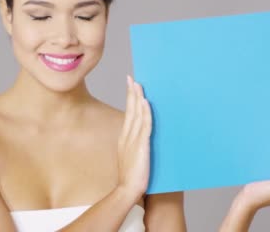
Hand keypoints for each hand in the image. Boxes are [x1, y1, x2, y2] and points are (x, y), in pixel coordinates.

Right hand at [116, 75, 152, 199]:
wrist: (127, 190)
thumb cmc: (131, 176)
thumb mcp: (131, 156)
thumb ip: (135, 145)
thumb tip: (142, 137)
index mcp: (124, 138)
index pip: (128, 113)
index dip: (129, 98)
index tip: (131, 85)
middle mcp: (127, 136)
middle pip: (130, 110)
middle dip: (132, 93)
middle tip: (132, 79)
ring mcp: (133, 140)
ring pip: (137, 114)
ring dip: (138, 98)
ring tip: (139, 85)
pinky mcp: (141, 146)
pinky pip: (144, 125)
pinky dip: (145, 113)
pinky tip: (146, 102)